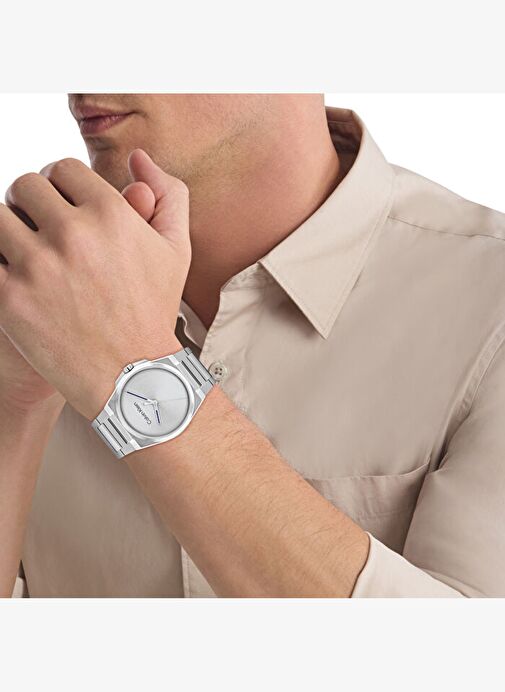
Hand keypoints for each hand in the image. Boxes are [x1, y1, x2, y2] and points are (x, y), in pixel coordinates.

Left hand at [0, 150, 188, 419]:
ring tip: (26, 252)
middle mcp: (73, 233)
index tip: (64, 208)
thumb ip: (167, 194)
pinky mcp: (10, 298)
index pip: (62, 169)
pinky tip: (18, 278)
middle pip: (24, 185)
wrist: (130, 375)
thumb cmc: (153, 309)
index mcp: (111, 214)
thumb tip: (137, 158)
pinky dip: (0, 262)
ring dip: (9, 229)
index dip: (62, 187)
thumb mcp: (175, 249)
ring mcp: (37, 266)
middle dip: (32, 203)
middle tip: (42, 230)